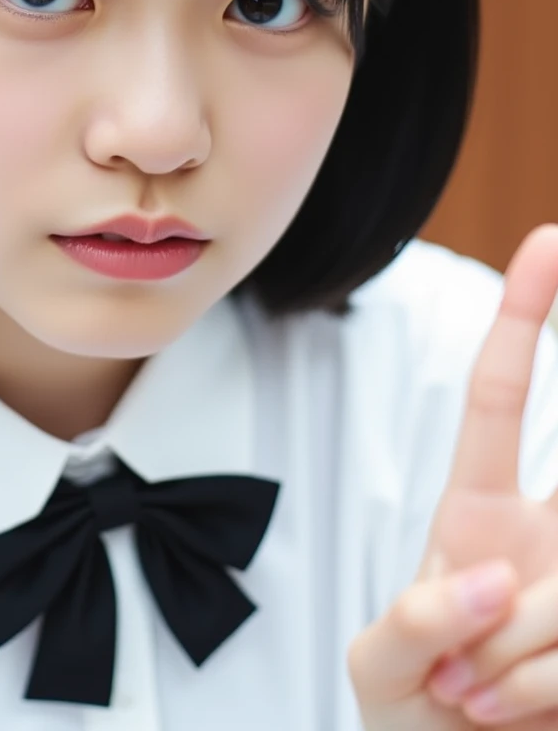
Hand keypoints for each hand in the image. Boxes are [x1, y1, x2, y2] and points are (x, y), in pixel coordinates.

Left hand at [348, 224, 557, 729]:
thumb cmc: (413, 715)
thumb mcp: (381, 669)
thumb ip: (415, 627)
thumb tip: (485, 583)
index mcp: (482, 514)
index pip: (503, 398)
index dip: (526, 319)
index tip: (550, 238)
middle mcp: (548, 540)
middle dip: (551, 533)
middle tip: (477, 633)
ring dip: (512, 661)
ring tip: (475, 700)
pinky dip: (538, 693)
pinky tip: (509, 716)